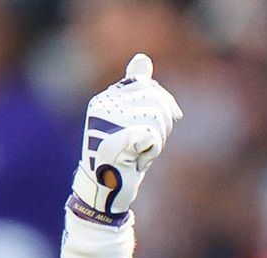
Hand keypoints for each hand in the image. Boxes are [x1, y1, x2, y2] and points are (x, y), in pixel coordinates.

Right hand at [64, 54, 182, 257]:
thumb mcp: (135, 120)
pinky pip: (148, 134)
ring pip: (155, 117)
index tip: (157, 126)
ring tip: (142, 151)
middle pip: (155, 100)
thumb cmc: (123, 157)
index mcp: (106, 99)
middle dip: (163, 123)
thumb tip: (143, 58)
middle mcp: (102, 106)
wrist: (107, 190)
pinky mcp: (114, 143)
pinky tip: (141, 156)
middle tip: (149, 144)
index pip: (148, 87)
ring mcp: (106, 124)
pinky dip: (152, 147)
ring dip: (158, 138)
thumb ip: (138, 89)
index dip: (162, 106)